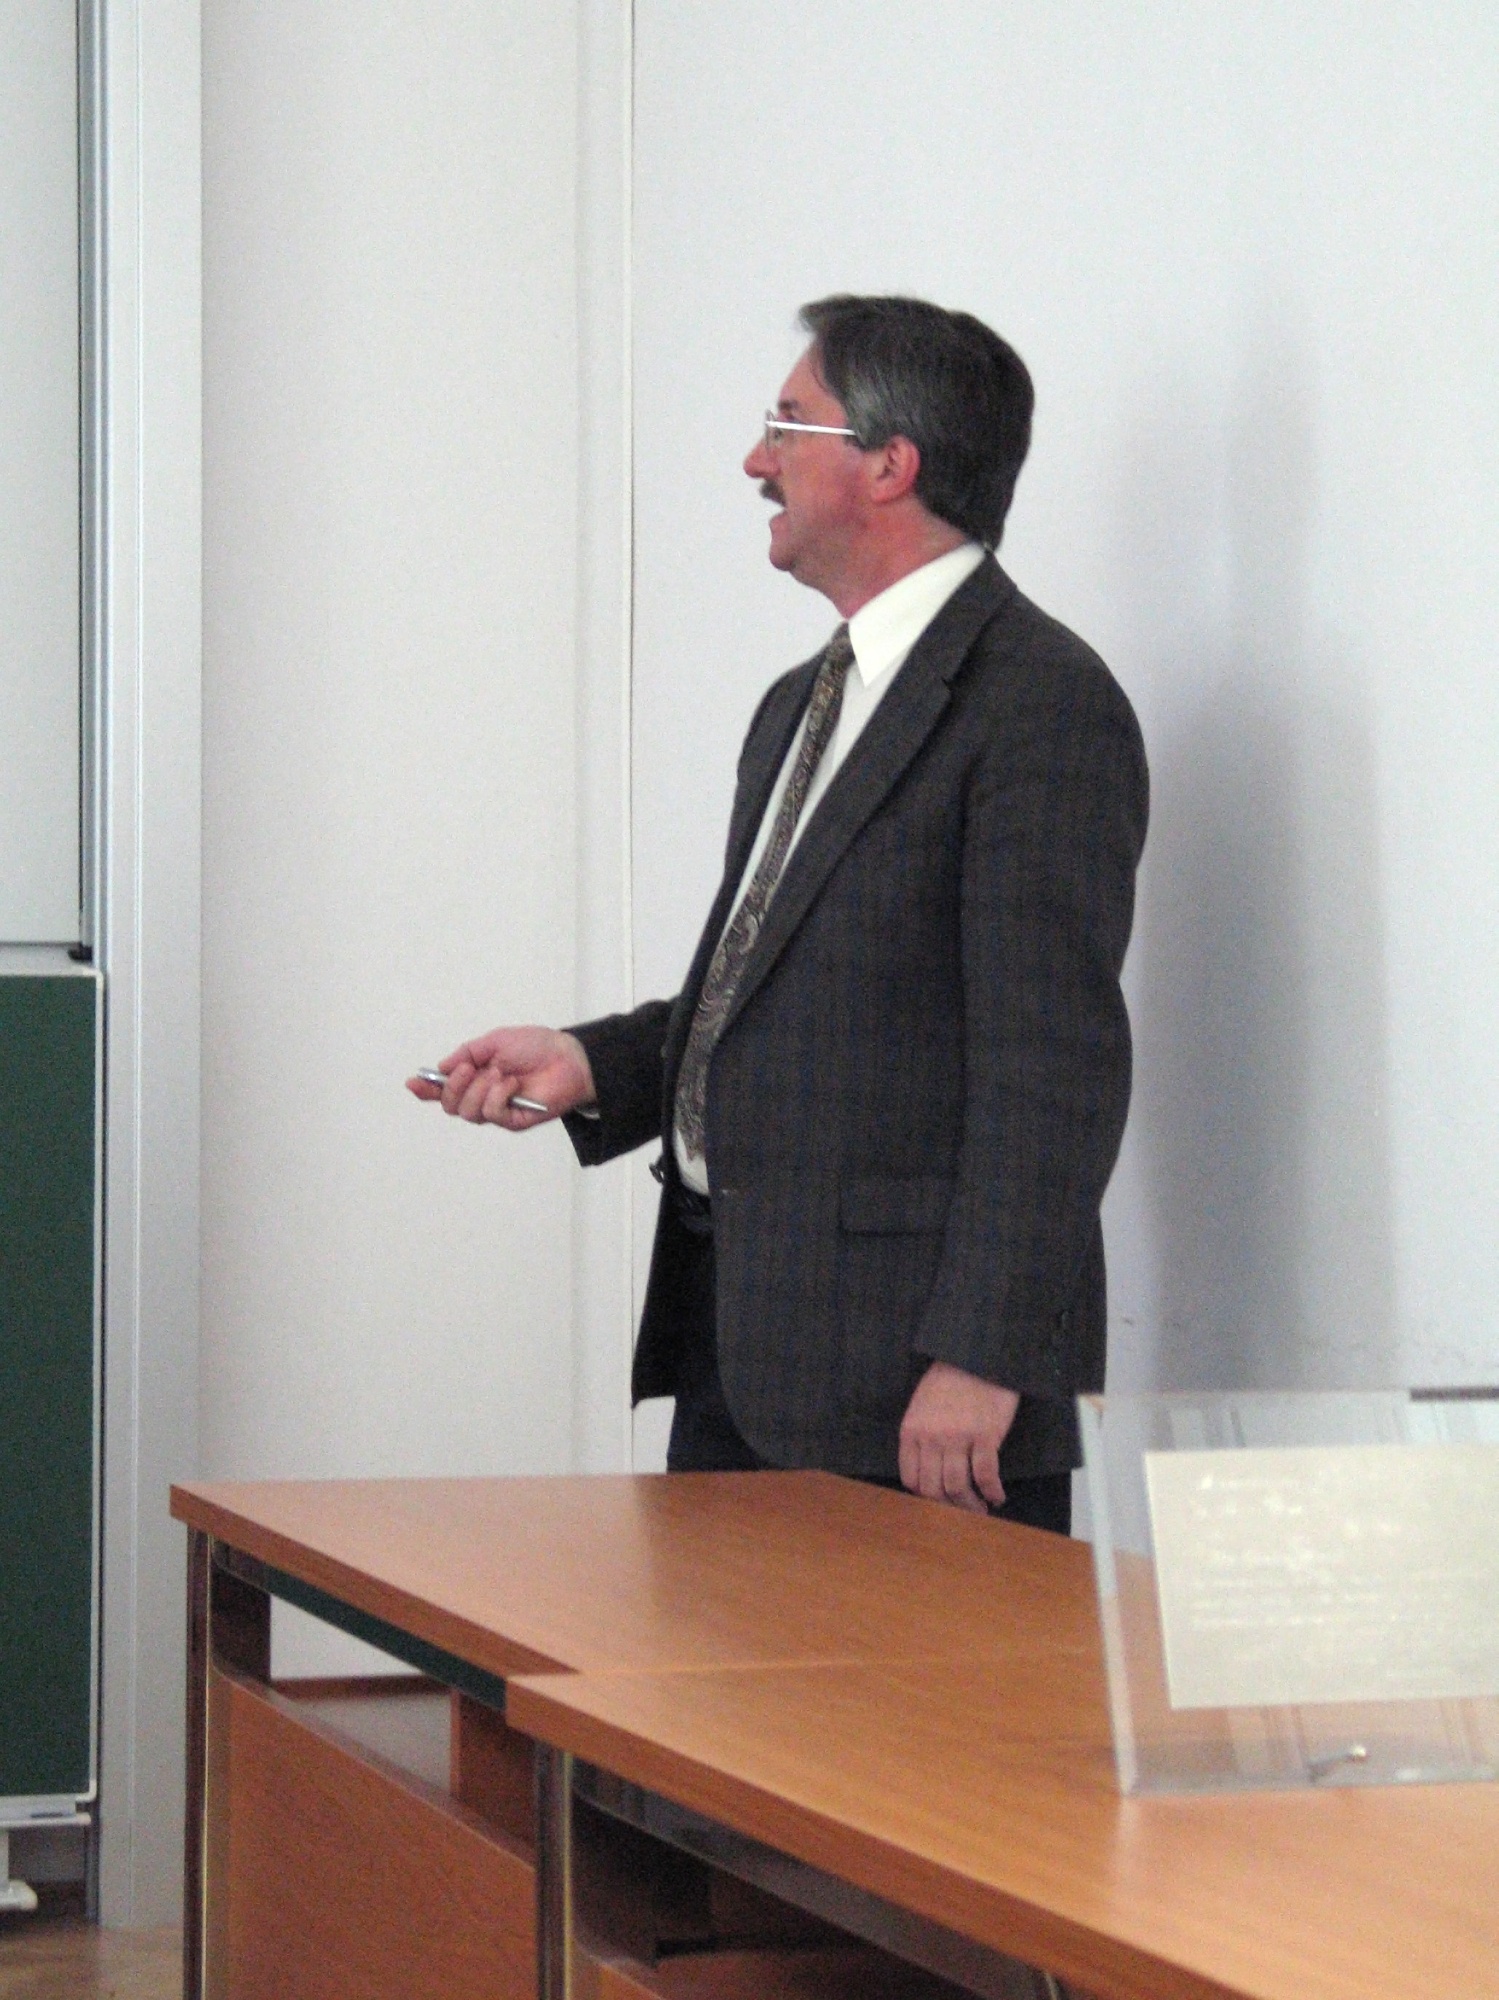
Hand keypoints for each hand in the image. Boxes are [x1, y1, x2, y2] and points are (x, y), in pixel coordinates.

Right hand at [406, 1026, 595, 1130]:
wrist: (568, 1057)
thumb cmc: (536, 1047)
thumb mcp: (496, 1041)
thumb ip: (468, 1053)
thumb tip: (442, 1067)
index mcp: (476, 1077)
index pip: (444, 1089)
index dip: (426, 1089)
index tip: (412, 1083)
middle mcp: (483, 1096)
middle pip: (451, 1106)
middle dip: (453, 1087)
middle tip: (468, 1069)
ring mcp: (498, 1110)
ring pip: (468, 1112)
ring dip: (479, 1090)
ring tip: (499, 1074)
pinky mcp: (514, 1120)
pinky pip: (492, 1114)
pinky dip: (498, 1096)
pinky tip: (512, 1084)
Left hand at [898, 1361, 1019, 1512]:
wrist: (978, 1355)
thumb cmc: (950, 1378)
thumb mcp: (922, 1404)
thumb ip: (920, 1435)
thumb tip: (928, 1468)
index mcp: (911, 1431)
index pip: (911, 1479)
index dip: (926, 1496)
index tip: (939, 1500)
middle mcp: (931, 1438)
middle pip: (933, 1489)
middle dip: (948, 1506)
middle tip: (962, 1511)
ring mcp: (958, 1438)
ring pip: (958, 1487)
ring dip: (970, 1505)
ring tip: (981, 1509)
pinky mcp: (985, 1436)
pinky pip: (986, 1475)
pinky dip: (992, 1491)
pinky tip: (997, 1495)